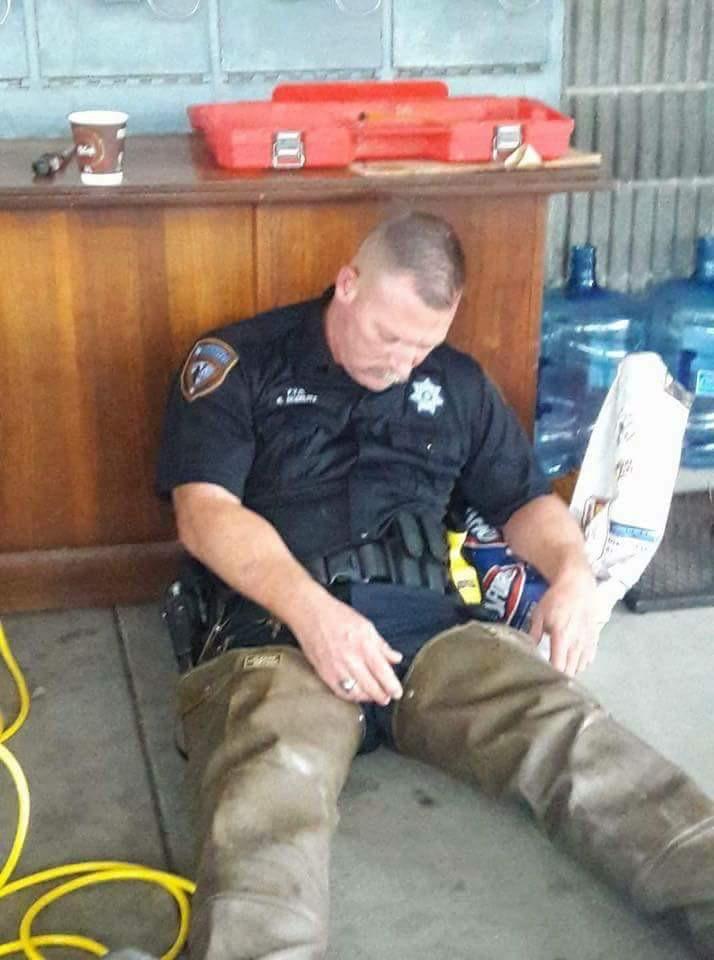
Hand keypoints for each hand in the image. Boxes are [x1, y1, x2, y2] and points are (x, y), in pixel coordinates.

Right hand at [290, 590, 403, 704]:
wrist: (310, 614)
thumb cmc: (337, 616)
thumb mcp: (366, 626)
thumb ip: (382, 645)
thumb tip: (395, 658)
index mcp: (364, 645)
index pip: (383, 672)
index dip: (392, 687)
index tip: (397, 692)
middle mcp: (351, 659)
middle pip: (371, 687)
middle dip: (383, 696)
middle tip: (388, 697)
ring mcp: (336, 668)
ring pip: (357, 693)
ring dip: (368, 698)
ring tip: (374, 696)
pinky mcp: (324, 674)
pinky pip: (341, 692)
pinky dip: (351, 697)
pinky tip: (357, 694)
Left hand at [528, 565, 599, 676]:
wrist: (578, 585)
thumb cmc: (556, 598)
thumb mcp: (539, 614)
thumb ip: (533, 634)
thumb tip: (527, 650)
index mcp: (562, 637)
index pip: (558, 666)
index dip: (551, 676)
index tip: (542, 679)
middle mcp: (577, 642)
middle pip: (571, 670)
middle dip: (560, 677)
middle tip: (549, 677)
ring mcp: (587, 641)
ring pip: (580, 666)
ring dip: (571, 670)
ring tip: (560, 670)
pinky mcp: (594, 638)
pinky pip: (589, 658)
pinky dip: (581, 663)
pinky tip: (573, 661)